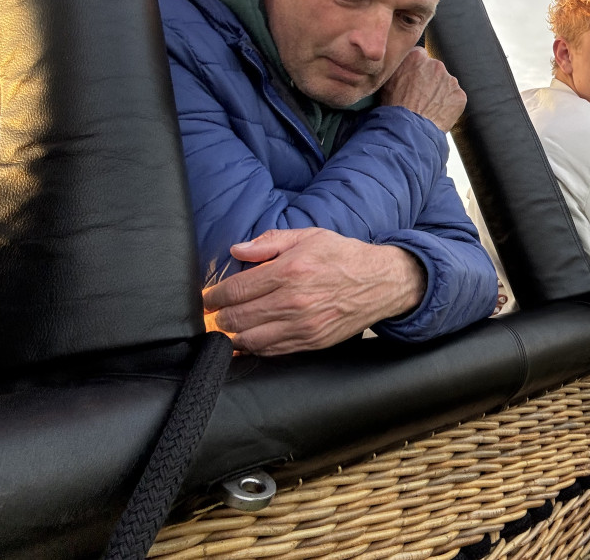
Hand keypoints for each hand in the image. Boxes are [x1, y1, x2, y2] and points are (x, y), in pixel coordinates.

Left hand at [202, 228, 426, 354]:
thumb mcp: (308, 237)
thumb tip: (237, 250)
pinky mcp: (311, 342)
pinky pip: (271, 351)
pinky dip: (253, 348)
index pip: (235, 290)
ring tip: (229, 328)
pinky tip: (248, 340)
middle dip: (219, 317)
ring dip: (232, 336)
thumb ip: (269, 242)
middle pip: (236, 318)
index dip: (214, 296)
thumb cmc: (343, 256)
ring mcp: (302, 325)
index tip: (208, 297)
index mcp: (289, 271)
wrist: (381, 282)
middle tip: (216, 312)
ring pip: (249, 340)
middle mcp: (292, 301)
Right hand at [380, 47, 466, 131]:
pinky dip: (448, 105)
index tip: (414, 80)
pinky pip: (455, 98)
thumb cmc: (394, 109)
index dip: (417, 70)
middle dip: (430, 80)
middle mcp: (436, 65)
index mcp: (417, 57)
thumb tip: (400, 66)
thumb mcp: (387, 81)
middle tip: (420, 96)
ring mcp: (450, 80)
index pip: (420, 57)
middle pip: (435, 70)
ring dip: (440, 93)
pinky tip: (437, 113)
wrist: (407, 129)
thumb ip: (399, 68)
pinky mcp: (459, 95)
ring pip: (446, 84)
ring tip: (427, 107)